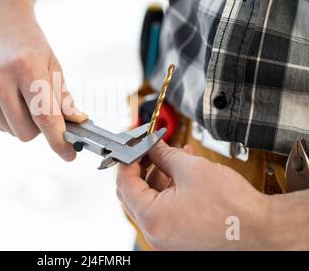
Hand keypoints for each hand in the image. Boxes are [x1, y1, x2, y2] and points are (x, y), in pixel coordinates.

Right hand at [0, 0, 86, 161]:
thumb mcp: (52, 64)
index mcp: (25, 67)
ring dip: (21, 121)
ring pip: (11, 131)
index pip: (45, 116)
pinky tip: (4, 94)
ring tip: (19, 92)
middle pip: (26, 133)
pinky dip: (6, 117)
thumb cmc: (28, 43)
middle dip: (39, 128)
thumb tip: (75, 123)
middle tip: (41, 107)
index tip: (70, 154)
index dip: (59, 140)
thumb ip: (63, 97)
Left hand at [116, 142, 271, 249]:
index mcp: (153, 218)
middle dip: (142, 168)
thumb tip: (152, 146)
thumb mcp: (191, 169)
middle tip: (150, 150)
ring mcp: (167, 240)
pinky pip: (165, 213)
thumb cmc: (233, 208)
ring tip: (172, 157)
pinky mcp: (179, 241)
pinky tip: (181, 174)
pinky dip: (169, 193)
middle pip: (135, 194)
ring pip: (151, 203)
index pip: (125, 184)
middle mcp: (156, 234)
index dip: (128, 160)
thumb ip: (164, 155)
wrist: (263, 232)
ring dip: (158, 178)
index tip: (134, 147)